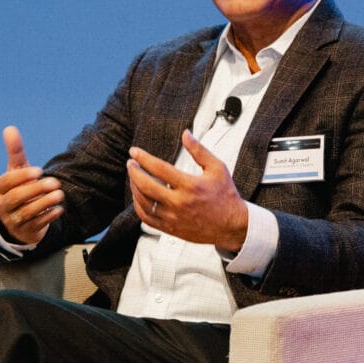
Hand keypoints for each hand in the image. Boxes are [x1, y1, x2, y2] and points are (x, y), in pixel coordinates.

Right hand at [0, 126, 63, 244]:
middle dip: (36, 189)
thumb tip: (10, 128)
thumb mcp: (16, 171)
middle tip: (55, 182)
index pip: (7, 182)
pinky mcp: (26, 231)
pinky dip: (48, 217)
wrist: (19, 219)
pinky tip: (59, 209)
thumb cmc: (18, 188)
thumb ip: (15, 152)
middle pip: (17, 198)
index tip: (39, 170)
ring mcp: (13, 220)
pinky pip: (37, 224)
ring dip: (44, 203)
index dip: (22, 177)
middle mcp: (2, 206)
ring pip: (27, 213)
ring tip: (59, 195)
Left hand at [127, 129, 247, 252]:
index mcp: (190, 186)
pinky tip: (139, 196)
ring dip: (134, 188)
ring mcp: (174, 217)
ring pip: (144, 202)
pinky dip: (138, 206)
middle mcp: (180, 203)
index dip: (143, 158)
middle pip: (146, 186)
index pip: (159, 168)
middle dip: (134, 172)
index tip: (135, 151)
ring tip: (134, 177)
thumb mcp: (217, 168)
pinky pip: (147, 218)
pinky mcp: (171, 229)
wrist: (232, 226)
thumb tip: (185, 134)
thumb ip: (199, 150)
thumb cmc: (226, 196)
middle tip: (130, 163)